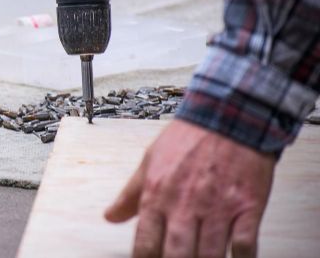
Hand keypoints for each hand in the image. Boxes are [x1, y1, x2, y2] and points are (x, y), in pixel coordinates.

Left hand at [105, 120, 275, 257]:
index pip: (145, 244)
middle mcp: (185, 205)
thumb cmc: (188, 137)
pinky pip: (244, 246)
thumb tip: (110, 216)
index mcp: (157, 195)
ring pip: (210, 256)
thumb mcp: (149, 161)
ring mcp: (217, 208)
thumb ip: (130, 194)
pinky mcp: (246, 207)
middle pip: (177, 255)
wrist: (227, 114)